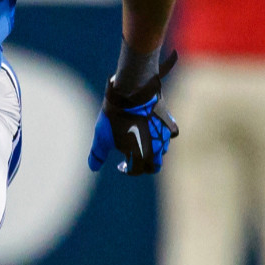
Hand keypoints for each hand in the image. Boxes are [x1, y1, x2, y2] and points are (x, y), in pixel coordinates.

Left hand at [88, 51, 178, 175]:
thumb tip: (93, 168)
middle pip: (154, 166)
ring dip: (154, 151)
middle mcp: (155, 150)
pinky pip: (171, 134)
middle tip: (135, 160)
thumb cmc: (115, 117)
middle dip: (144, 166)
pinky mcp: (169, 123)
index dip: (127, 170)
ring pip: (162, 151)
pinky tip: (157, 131)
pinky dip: (165, 136)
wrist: (132, 93)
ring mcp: (164, 136)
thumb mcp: (101, 137)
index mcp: (139, 157)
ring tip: (143, 144)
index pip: (136, 171)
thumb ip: (98, 155)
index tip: (121, 165)